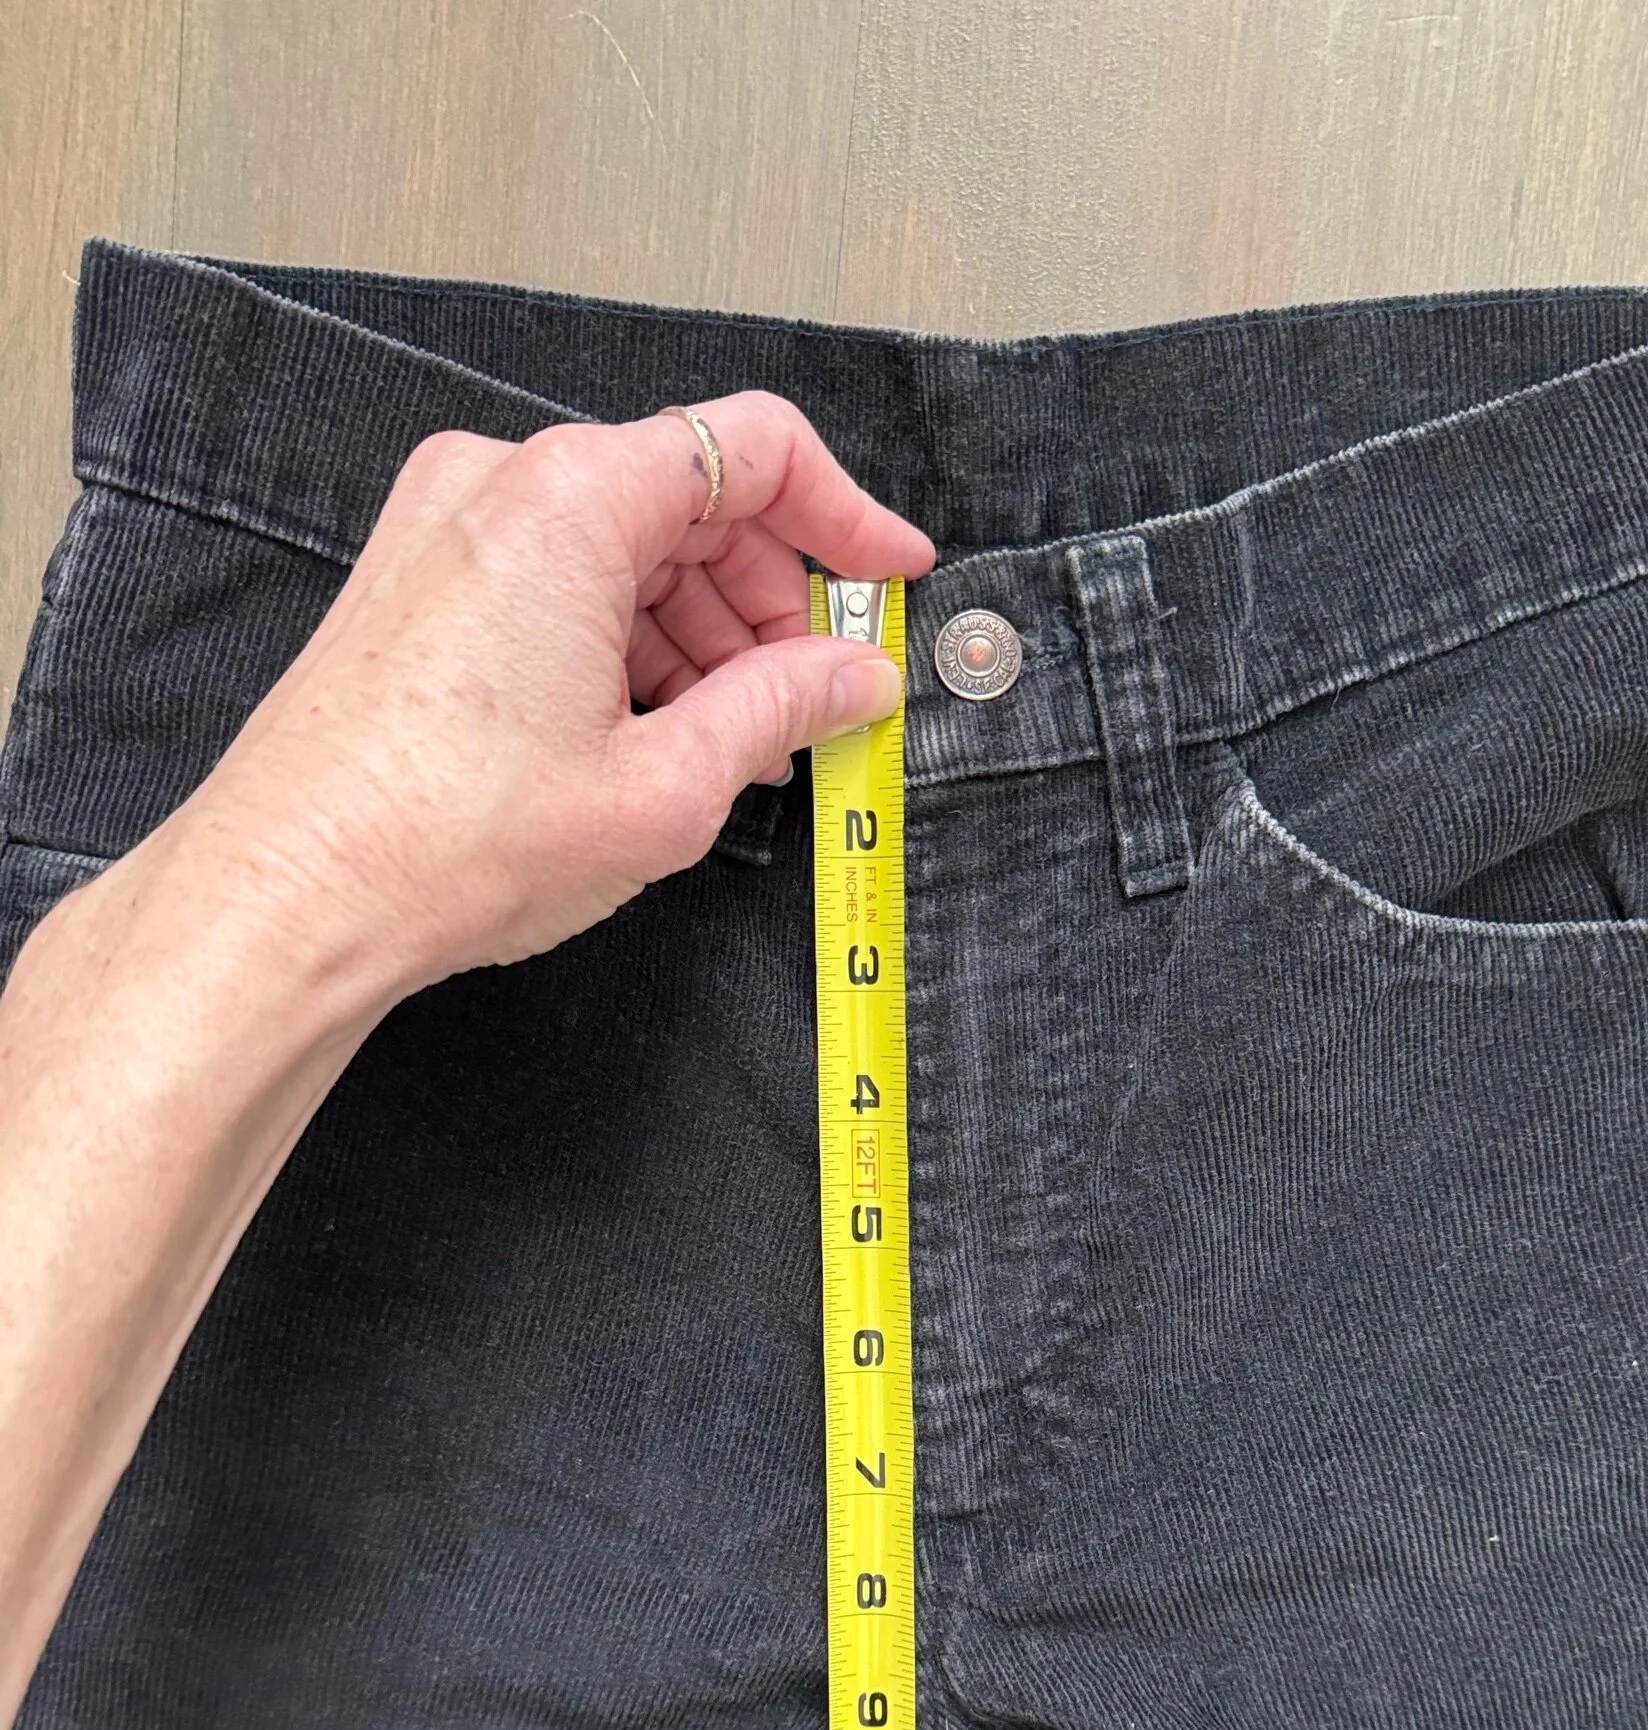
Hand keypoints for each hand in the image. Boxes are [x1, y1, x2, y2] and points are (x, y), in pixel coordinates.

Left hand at [170, 394, 936, 1012]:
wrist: (291, 897)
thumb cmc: (440, 840)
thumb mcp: (666, 787)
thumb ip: (783, 708)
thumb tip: (855, 677)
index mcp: (572, 500)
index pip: (757, 448)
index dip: (848, 514)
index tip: (890, 576)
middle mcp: (501, 484)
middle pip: (693, 499)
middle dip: (771, 599)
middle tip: (816, 698)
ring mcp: (447, 525)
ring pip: (627, 545)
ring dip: (701, 632)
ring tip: (733, 743)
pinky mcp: (419, 579)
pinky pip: (561, 577)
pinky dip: (627, 640)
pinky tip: (653, 733)